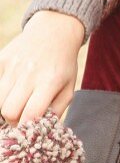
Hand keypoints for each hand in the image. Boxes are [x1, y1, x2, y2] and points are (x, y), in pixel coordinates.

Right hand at [0, 10, 84, 125]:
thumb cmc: (63, 64)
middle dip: (13, 120)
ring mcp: (12, 66)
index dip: (27, 128)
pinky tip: (10, 91)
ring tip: (16, 103)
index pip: (31, 114)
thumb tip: (41, 130)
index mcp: (49, 82)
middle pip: (9, 111)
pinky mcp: (1, 60)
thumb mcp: (68, 87)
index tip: (29, 129)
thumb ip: (56, 111)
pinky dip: (0, 93)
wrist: (54, 31)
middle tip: (21, 116)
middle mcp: (29, 74)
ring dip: (5, 107)